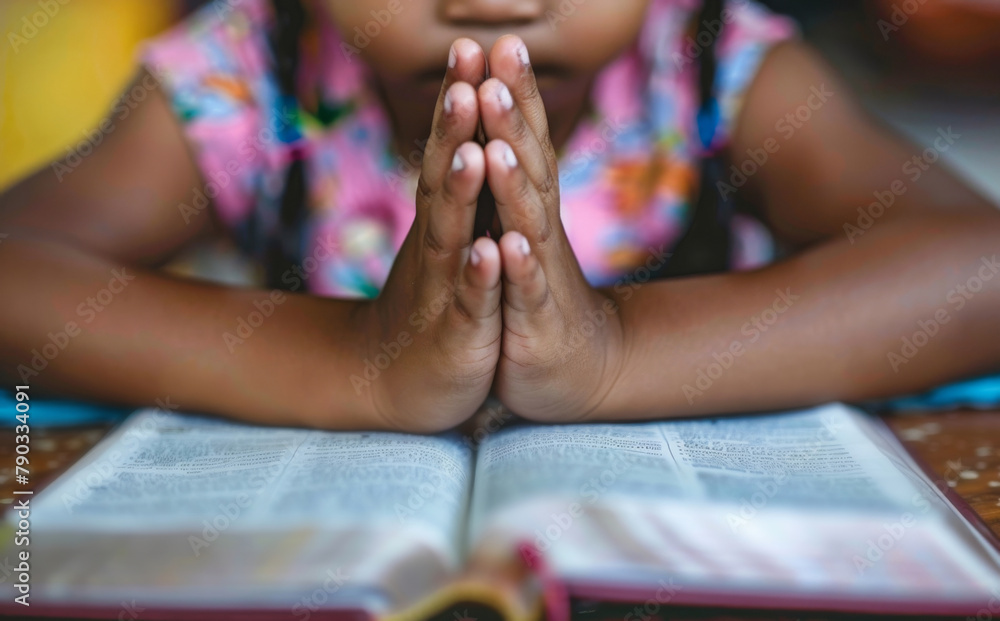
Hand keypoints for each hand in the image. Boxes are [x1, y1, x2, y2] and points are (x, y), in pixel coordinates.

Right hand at [360, 39, 501, 432]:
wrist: (398, 382)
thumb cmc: (434, 306)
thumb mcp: (449, 244)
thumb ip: (458, 194)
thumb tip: (466, 136)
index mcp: (444, 220)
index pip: (451, 149)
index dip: (463, 100)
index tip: (476, 44)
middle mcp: (439, 243)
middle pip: (444, 172)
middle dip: (456, 120)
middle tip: (465, 62)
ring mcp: (444, 286)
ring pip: (451, 231)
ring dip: (459, 188)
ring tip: (470, 146)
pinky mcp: (458, 333)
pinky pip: (468, 302)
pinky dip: (476, 277)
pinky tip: (485, 252)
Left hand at [478, 36, 626, 421]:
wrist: (574, 371)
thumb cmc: (536, 295)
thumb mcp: (522, 234)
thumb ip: (514, 185)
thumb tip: (502, 127)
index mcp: (529, 212)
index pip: (523, 144)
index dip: (512, 95)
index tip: (497, 42)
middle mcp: (540, 234)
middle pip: (530, 167)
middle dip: (513, 115)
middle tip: (500, 61)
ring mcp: (540, 277)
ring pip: (529, 223)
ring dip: (513, 182)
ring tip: (497, 142)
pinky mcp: (535, 324)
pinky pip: (526, 294)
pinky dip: (517, 269)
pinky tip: (509, 244)